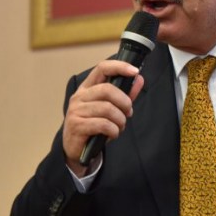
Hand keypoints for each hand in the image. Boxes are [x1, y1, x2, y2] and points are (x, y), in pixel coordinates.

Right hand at [62, 60, 144, 176]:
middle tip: (128, 112)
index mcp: (87, 88)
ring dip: (120, 120)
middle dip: (124, 102)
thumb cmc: (94, 125)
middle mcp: (79, 96)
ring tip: (120, 126)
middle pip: (107, 90)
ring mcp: (76, 110)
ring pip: (107, 109)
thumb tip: (139, 79)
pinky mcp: (77, 125)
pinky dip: (114, 130)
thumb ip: (125, 94)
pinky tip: (113, 133)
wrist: (76, 148)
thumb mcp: (111, 109)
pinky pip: (103, 124)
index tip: (135, 71)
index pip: (102, 68)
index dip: (119, 67)